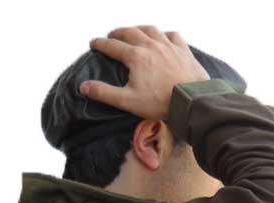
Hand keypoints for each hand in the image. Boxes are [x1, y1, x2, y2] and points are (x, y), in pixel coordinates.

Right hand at [80, 26, 209, 118]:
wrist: (190, 100)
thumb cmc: (159, 102)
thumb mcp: (127, 101)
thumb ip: (104, 93)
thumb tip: (83, 87)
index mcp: (135, 56)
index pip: (112, 46)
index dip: (100, 44)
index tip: (93, 43)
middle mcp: (151, 45)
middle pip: (130, 32)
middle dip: (118, 33)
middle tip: (111, 35)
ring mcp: (168, 45)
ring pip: (151, 29)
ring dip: (139, 29)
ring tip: (134, 31)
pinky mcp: (183, 49)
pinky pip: (172, 34)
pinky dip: (164, 34)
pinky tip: (163, 37)